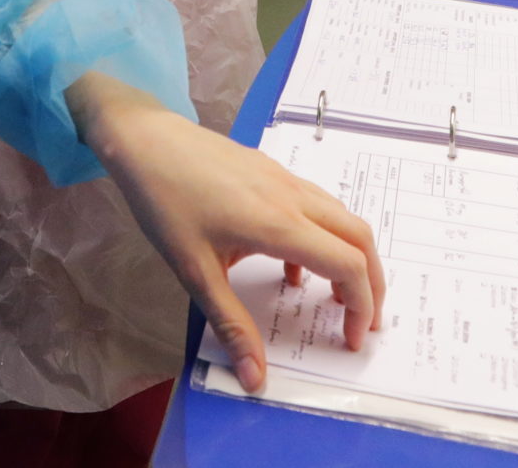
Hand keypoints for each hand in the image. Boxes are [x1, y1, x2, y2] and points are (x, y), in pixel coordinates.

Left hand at [70, 74, 383, 393]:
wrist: (144, 140)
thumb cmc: (166, 203)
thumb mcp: (194, 272)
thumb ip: (231, 325)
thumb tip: (254, 378)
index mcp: (279, 224)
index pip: (348, 265)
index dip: (361, 306)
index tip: (350, 339)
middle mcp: (292, 197)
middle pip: (359, 237)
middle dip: (373, 283)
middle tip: (364, 321)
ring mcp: (283, 179)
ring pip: (340, 217)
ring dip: (351, 257)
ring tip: (337, 297)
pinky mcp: (270, 171)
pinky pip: (315, 206)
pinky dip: (322, 239)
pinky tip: (293, 267)